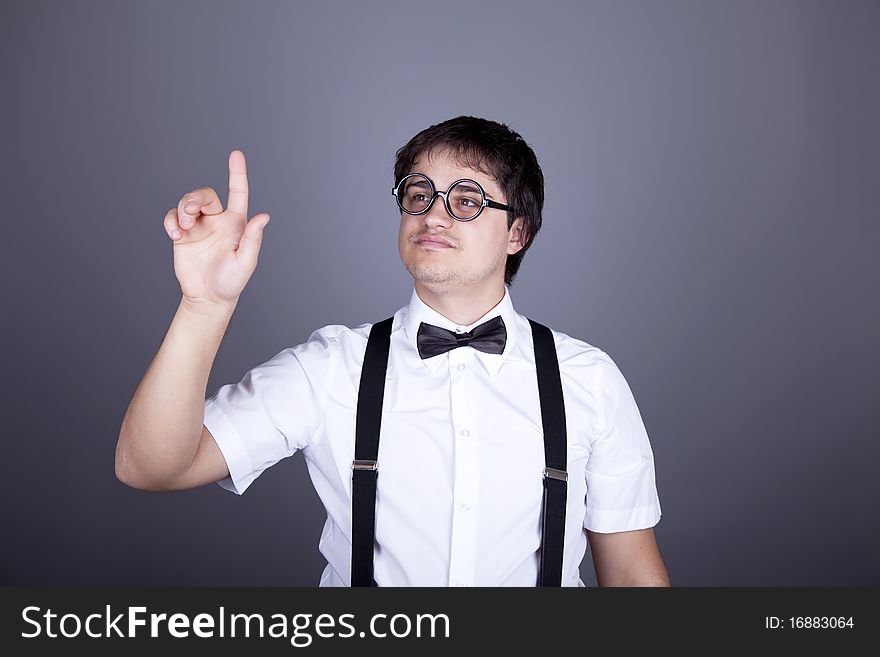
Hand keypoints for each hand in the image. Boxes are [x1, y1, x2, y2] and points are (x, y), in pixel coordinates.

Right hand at [163, 149, 269, 309]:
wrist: (208, 298)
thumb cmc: (231, 281)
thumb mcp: (245, 262)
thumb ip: (252, 239)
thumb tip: (263, 217)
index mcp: (236, 224)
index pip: (238, 193)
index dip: (237, 173)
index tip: (236, 154)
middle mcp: (217, 221)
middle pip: (204, 195)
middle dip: (194, 198)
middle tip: (190, 213)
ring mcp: (199, 226)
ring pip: (187, 202)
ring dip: (183, 209)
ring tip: (182, 227)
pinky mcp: (182, 234)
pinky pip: (173, 216)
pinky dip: (171, 220)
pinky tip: (175, 233)